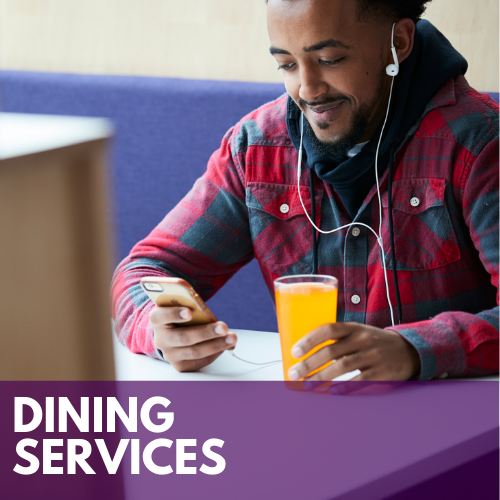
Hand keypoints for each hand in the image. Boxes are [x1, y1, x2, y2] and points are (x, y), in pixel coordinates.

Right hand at [149, 306, 236, 371]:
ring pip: (194, 352)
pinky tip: (226, 346)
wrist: (169, 334)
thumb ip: (191, 307)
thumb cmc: (179, 316)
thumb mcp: (180, 307)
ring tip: (231, 338)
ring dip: (216, 345)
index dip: (174, 314)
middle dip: (206, 333)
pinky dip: (215, 352)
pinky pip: (200, 361)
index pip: (160, 316)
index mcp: (156, 319)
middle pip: (184, 337)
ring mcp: (169, 354)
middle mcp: (160, 339)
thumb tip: (212, 318)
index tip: (190, 312)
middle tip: (223, 327)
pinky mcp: (180, 365)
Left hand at [288, 322, 420, 380]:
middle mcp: (362, 340)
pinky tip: (332, 392)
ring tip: (307, 384)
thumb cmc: (373, 342)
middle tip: (294, 373)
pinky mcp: (381, 372)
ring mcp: (372, 356)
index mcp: (353, 328)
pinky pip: (360, 380)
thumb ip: (337, 339)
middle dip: (309, 364)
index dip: (309, 340)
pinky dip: (345, 386)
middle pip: (331, 351)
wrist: (408, 350)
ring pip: (342, 366)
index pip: (328, 330)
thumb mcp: (357, 333)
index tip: (295, 352)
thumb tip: (308, 354)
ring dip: (321, 377)